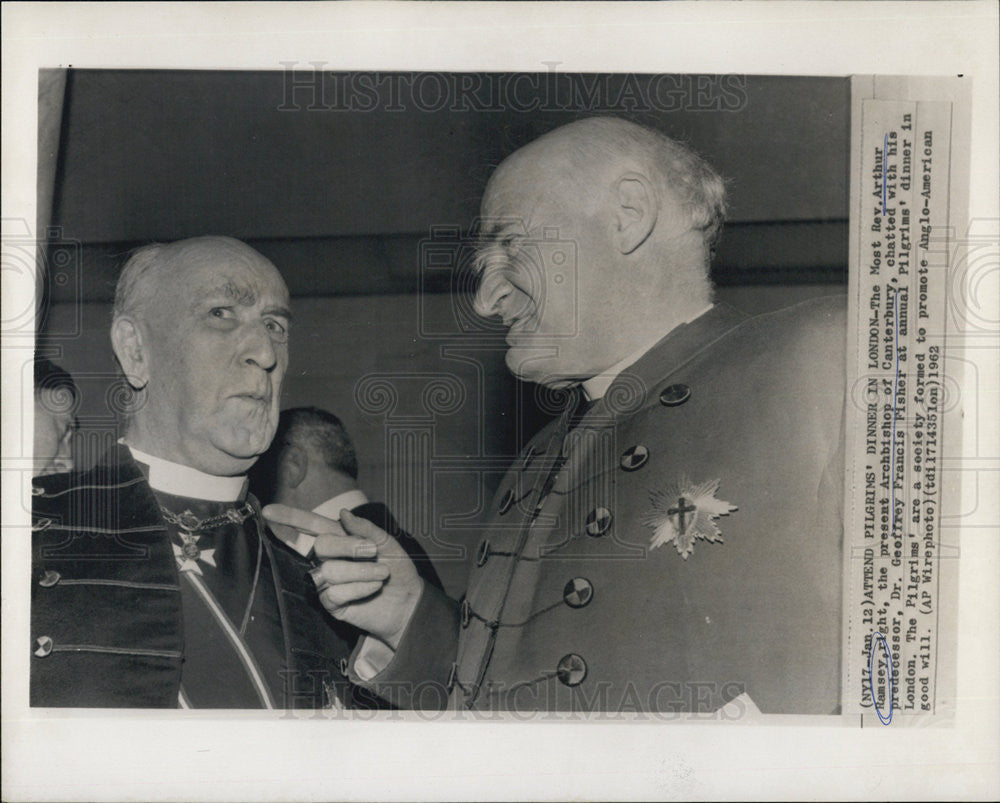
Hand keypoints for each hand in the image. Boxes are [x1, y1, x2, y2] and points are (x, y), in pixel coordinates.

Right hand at [262, 504, 422, 648]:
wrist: (409, 601)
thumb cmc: (398, 569)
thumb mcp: (387, 543)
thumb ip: (365, 528)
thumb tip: (343, 513)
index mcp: (341, 539)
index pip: (311, 525)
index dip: (290, 517)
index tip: (268, 511)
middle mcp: (329, 558)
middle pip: (321, 545)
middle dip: (349, 547)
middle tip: (373, 552)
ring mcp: (328, 581)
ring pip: (329, 571)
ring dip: (361, 571)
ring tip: (382, 574)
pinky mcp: (331, 603)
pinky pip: (335, 592)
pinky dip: (360, 588)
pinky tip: (374, 588)